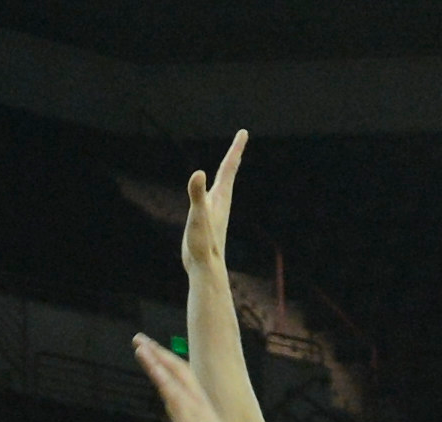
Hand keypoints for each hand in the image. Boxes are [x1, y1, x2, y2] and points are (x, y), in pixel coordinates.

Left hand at [133, 333, 253, 421]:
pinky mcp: (190, 421)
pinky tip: (153, 369)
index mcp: (197, 404)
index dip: (164, 360)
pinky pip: (174, 395)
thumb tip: (173, 409)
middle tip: (138, 339)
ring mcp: (193, 410)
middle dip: (157, 353)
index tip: (148, 348)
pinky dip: (163, 379)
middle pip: (175, 370)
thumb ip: (182, 419)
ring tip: (140, 346)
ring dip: (156, 361)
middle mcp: (195, 402)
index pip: (180, 375)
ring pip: (172, 379)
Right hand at [182, 128, 246, 276]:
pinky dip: (215, 189)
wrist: (206, 269)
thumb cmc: (202, 243)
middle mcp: (221, 202)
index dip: (235, 148)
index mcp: (220, 196)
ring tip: (230, 162)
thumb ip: (197, 194)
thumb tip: (198, 173)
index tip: (244, 132)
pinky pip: (213, 199)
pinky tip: (213, 194)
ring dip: (226, 172)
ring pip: (223, 187)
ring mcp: (216, 213)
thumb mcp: (197, 215)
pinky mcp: (209, 223)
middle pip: (228, 174)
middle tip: (241, 140)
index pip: (228, 167)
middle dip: (233, 155)